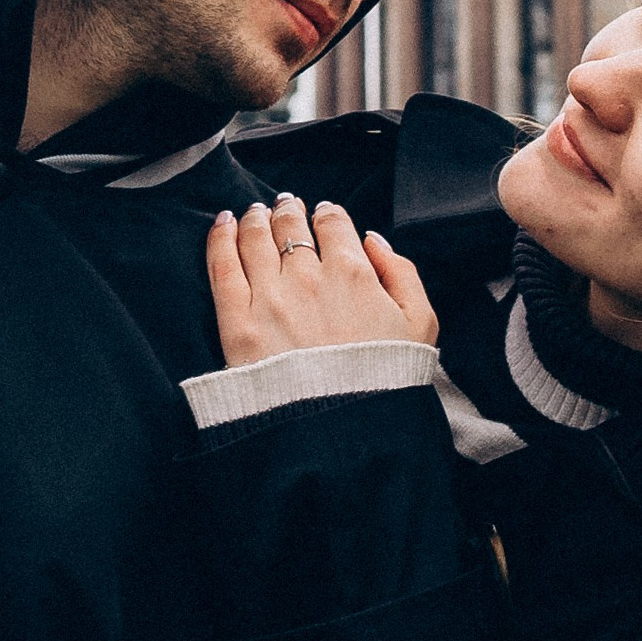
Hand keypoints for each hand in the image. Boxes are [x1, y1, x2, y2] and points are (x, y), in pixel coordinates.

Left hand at [205, 194, 437, 367]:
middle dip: (288, 209)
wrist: (342, 436)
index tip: (322, 212)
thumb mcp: (421, 326)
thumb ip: (402, 274)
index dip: (327, 213)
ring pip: (255, 238)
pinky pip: (222, 267)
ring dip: (255, 218)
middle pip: (291, 224)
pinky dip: (220, 239)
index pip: (334, 223)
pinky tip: (222, 225)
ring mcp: (269, 297)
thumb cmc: (385, 383)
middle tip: (284, 204)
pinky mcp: (237, 324)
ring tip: (254, 212)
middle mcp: (308, 277)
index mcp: (353, 273)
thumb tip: (373, 240)